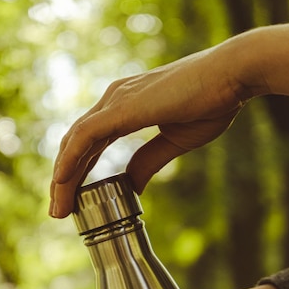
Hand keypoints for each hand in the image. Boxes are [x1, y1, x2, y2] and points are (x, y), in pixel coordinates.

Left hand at [49, 38, 255, 217]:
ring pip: (75, 143)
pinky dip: (70, 161)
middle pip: (77, 145)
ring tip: (57, 208)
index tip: (74, 200)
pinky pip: (85, 137)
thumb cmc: (210, 103)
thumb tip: (132, 187)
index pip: (90, 144)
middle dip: (64, 180)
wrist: (231, 77)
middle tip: (58, 210)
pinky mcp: (123, 108)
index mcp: (125, 107)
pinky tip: (61, 182)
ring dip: (62, 177)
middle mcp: (114, 100)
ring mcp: (116, 101)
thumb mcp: (174, 142)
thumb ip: (149, 162)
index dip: (78, 172)